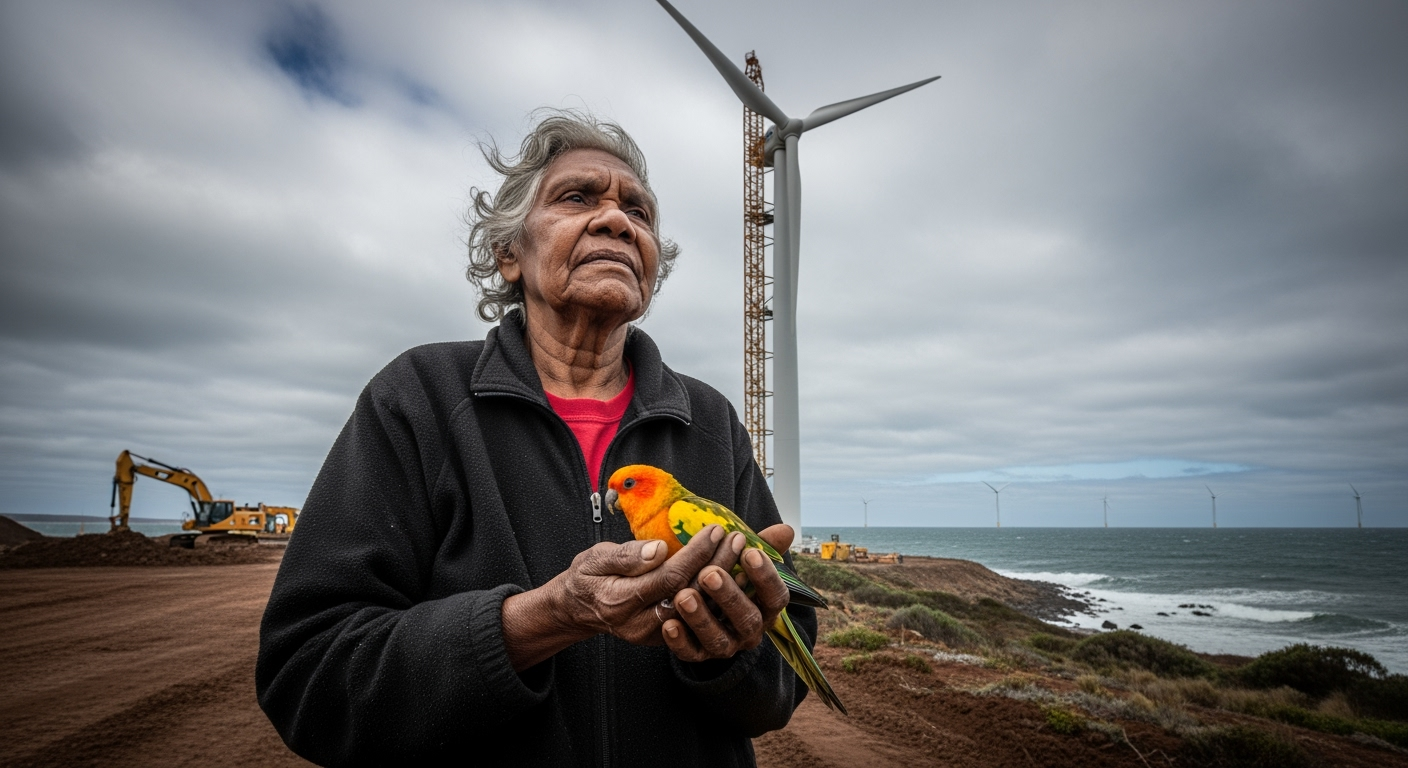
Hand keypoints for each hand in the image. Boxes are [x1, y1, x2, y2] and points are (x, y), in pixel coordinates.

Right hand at [502, 524, 731, 670]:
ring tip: (741, 555)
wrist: (578, 609)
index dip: (695, 554)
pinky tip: (733, 576)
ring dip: (724, 582)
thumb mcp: (595, 558)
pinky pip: (696, 618)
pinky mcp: (665, 637)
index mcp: (620, 601)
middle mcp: (640, 624)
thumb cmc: (588, 577)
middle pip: (689, 595)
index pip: (669, 577)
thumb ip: (626, 556)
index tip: (714, 530)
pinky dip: (717, 597)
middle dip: (718, 565)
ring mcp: (654, 635)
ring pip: (698, 610)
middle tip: (737, 538)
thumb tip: (659, 549)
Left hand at [661, 524, 792, 662]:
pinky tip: (668, 624)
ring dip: (701, 618)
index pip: (776, 597)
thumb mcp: (741, 561)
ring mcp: (725, 645)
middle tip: (709, 573)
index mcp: (765, 607)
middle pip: (747, 618)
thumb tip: (786, 529)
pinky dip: (680, 641)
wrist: (696, 603)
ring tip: (683, 595)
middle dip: (729, 596)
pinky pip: (690, 653)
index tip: (749, 552)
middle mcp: (749, 630)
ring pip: (719, 639)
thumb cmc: (726, 576)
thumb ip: (761, 546)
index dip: (765, 577)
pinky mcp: (698, 655)